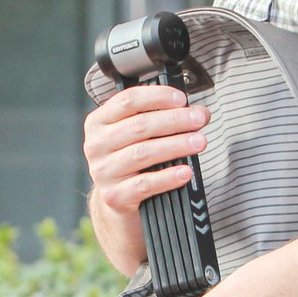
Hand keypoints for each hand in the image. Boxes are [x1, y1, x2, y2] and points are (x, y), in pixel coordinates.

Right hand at [83, 84, 209, 216]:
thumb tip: (201, 112)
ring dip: (176, 145)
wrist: (117, 200)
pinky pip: (145, 184)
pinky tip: (185, 172)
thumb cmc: (131, 160)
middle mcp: (97, 144)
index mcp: (99, 121)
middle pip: (139, 126)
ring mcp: (103, 171)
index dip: (157, 96)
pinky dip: (168, 177)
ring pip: (143, 153)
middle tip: (198, 119)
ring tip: (199, 142)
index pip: (128, 101)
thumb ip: (164, 118)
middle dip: (174, 120)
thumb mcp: (139, 135)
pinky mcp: (115, 195)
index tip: (181, 99)